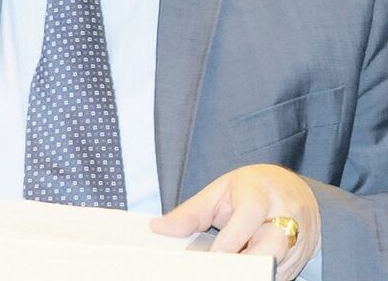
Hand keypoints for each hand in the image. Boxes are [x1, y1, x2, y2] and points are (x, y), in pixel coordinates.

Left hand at [151, 164, 319, 279]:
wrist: (292, 189)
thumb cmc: (251, 189)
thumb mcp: (217, 192)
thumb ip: (190, 213)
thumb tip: (158, 228)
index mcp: (260, 192)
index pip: (250, 214)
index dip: (233, 237)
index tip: (215, 255)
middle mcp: (286, 213)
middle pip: (273, 244)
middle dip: (248, 262)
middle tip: (220, 270)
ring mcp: (300, 237)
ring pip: (280, 263)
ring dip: (254, 271)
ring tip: (229, 270)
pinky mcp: (303, 256)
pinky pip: (283, 273)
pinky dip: (262, 275)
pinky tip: (244, 272)